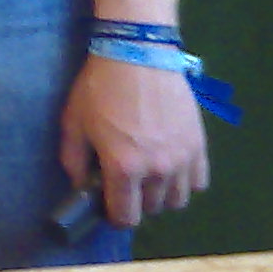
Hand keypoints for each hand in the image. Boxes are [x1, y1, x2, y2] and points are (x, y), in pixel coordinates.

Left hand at [58, 54, 207, 227]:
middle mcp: (157, 171)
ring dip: (162, 196)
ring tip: (151, 180)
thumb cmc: (101, 87)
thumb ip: (74, 160)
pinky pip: (197, 183)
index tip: (109, 206)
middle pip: (151, 209)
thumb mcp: (74, 122)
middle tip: (127, 185)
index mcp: (123, 168)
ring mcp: (182, 161)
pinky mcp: (198, 148)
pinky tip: (172, 170)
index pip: (125, 216)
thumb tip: (81, 184)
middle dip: (137, 204)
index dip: (115, 216)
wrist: (139, 55)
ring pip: (177, 201)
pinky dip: (184, 183)